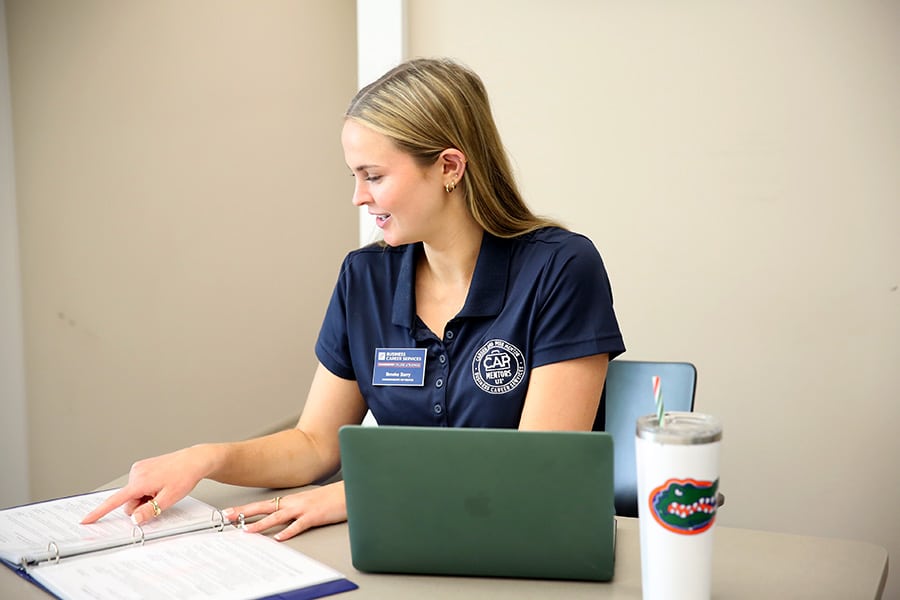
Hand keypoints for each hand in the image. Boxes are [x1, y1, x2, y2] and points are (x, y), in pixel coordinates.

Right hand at [81, 445, 215, 524]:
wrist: (193, 460)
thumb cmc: (184, 476)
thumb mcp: (169, 499)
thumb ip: (149, 511)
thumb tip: (134, 519)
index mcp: (139, 482)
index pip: (115, 500)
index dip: (100, 512)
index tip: (86, 520)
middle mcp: (136, 473)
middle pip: (128, 501)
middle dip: (140, 505)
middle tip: (159, 499)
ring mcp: (138, 469)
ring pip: (134, 494)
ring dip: (145, 497)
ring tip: (162, 489)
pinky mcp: (142, 467)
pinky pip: (138, 486)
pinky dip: (147, 489)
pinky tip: (160, 484)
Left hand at [224, 481, 346, 540]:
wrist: (350, 491)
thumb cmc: (332, 498)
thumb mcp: (310, 502)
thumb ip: (296, 509)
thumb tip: (284, 517)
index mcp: (292, 500)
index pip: (264, 504)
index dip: (245, 509)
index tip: (230, 512)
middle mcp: (294, 502)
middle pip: (264, 507)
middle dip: (243, 513)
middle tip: (226, 517)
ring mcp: (304, 508)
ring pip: (277, 516)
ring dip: (261, 524)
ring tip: (247, 530)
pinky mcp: (315, 516)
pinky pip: (299, 525)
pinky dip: (288, 532)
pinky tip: (279, 538)